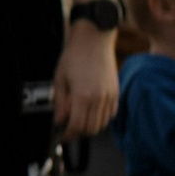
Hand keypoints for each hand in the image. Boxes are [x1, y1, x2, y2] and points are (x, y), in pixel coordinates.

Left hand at [55, 19, 120, 139]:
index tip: (62, 136)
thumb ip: (60, 103)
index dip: (69, 135)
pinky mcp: (116, 92)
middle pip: (91, 129)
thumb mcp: (60, 79)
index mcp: (83, 96)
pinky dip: (101, 118)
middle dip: (78, 133)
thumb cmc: (75, 55)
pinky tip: (91, 112)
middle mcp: (99, 98)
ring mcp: (110, 96)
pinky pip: (111, 114)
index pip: (77, 126)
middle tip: (68, 129)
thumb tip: (59, 120)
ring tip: (79, 119)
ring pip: (102, 124)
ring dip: (90, 127)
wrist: (94, 39)